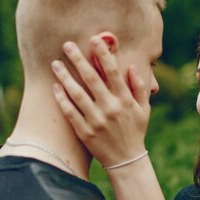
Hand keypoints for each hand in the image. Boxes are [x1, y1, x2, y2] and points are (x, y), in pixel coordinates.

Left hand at [51, 37, 149, 167]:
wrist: (126, 160)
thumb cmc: (135, 132)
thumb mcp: (144, 110)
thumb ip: (139, 88)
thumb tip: (132, 67)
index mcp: (125, 101)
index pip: (113, 72)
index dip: (103, 54)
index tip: (94, 39)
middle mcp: (111, 109)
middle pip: (92, 79)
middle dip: (78, 59)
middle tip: (67, 44)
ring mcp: (96, 121)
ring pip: (77, 94)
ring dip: (65, 77)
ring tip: (55, 63)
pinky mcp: (85, 132)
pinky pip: (70, 112)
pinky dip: (62, 99)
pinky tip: (55, 87)